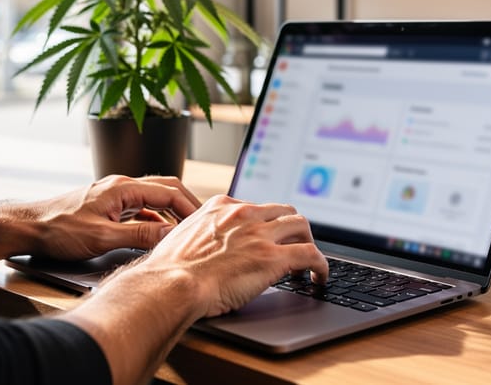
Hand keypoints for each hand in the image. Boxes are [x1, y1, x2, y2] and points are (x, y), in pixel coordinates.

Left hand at [27, 174, 201, 260]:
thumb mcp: (103, 237)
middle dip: (186, 205)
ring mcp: (114, 196)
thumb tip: (171, 237)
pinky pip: (140, 210)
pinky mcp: (108, 207)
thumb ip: (140, 237)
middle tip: (204, 223)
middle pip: (165, 190)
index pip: (169, 192)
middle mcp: (121, 186)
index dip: (190, 208)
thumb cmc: (59, 229)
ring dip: (171, 213)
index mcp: (123, 188)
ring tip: (186, 231)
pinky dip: (155, 220)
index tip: (205, 223)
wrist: (29, 228)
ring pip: (153, 200)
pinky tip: (159, 235)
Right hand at [134, 194, 328, 317]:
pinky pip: (311, 254)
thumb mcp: (181, 238)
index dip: (266, 224)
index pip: (256, 207)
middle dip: (291, 229)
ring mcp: (260, 234)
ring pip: (301, 226)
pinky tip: (319, 277)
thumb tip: (201, 247)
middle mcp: (243, 214)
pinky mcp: (273, 258)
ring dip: (307, 242)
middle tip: (293, 247)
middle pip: (283, 211)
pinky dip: (321, 265)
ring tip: (308, 262)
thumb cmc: (169, 271)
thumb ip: (198, 235)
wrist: (172, 285)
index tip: (268, 237)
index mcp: (220, 206)